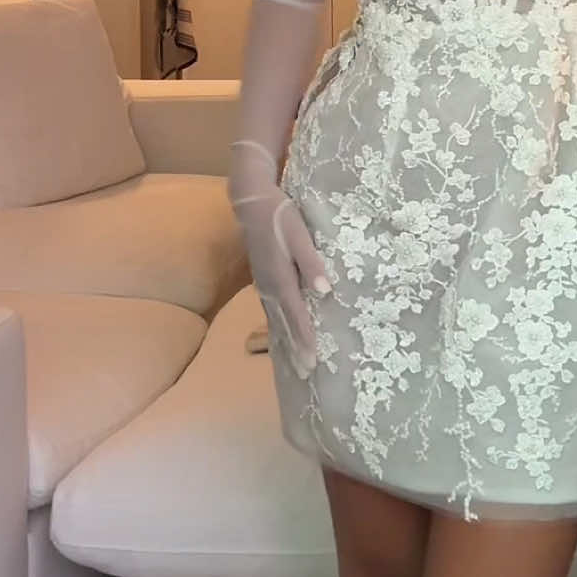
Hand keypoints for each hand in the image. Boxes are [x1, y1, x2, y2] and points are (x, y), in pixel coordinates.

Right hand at [229, 142, 329, 381]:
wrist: (251, 202)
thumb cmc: (280, 215)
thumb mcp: (299, 234)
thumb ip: (311, 262)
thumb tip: (325, 291)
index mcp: (280, 277)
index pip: (295, 314)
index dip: (304, 338)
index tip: (313, 361)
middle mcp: (269, 286)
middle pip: (284, 324)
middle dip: (295, 349)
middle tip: (306, 373)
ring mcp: (263, 284)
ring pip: (275, 320)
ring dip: (286, 343)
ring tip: (296, 363)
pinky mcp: (262, 280)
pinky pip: (270, 310)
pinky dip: (277, 328)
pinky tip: (282, 336)